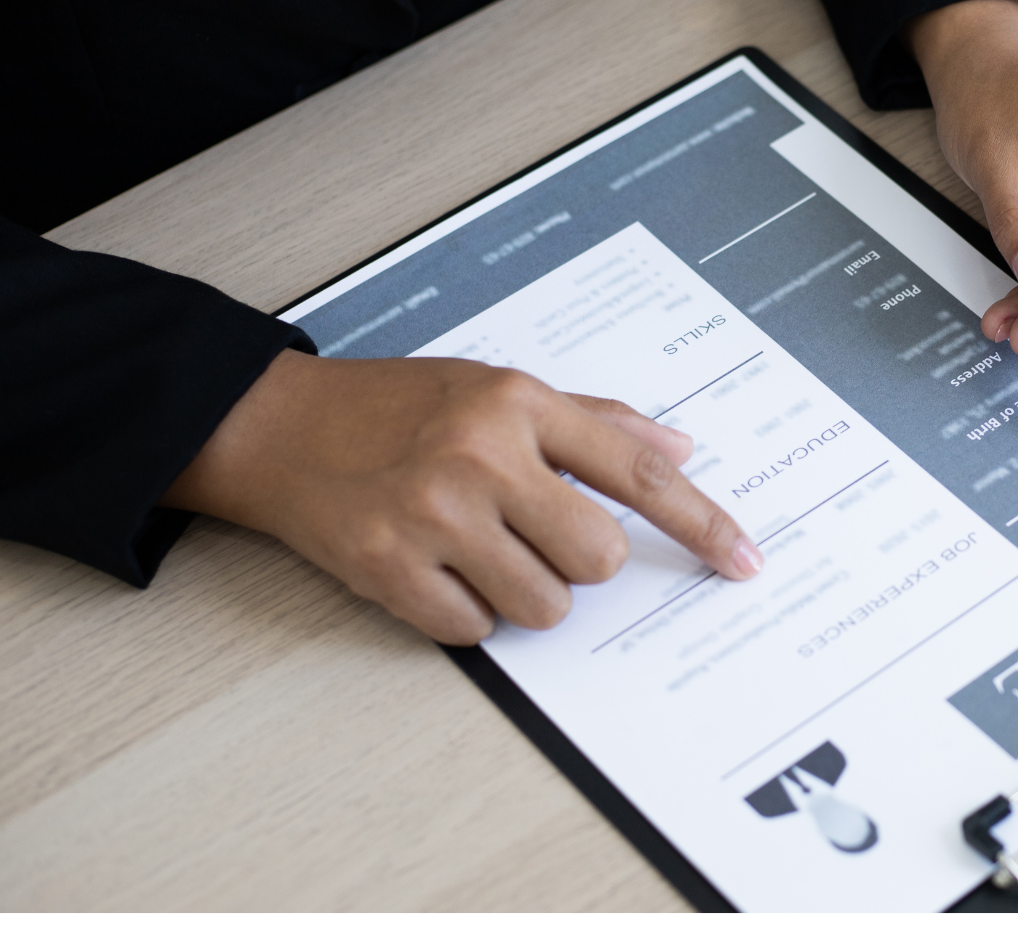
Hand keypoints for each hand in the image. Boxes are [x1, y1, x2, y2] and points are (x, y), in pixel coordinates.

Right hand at [161, 349, 762, 643]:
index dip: (701, 524)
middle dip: (581, 562)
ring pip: (545, 605)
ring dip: (525, 592)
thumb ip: (592, 422)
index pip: (637, 473)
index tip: (742, 560)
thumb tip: (679, 452)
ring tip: (478, 548)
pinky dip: (465, 613)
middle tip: (535, 534)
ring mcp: (433, 514)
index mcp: (519, 404)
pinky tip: (434, 568)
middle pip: (599, 557)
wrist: (275, 426)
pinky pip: (476, 630)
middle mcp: (481, 455)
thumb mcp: (494, 387)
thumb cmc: (393, 407)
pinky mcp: (388, 568)